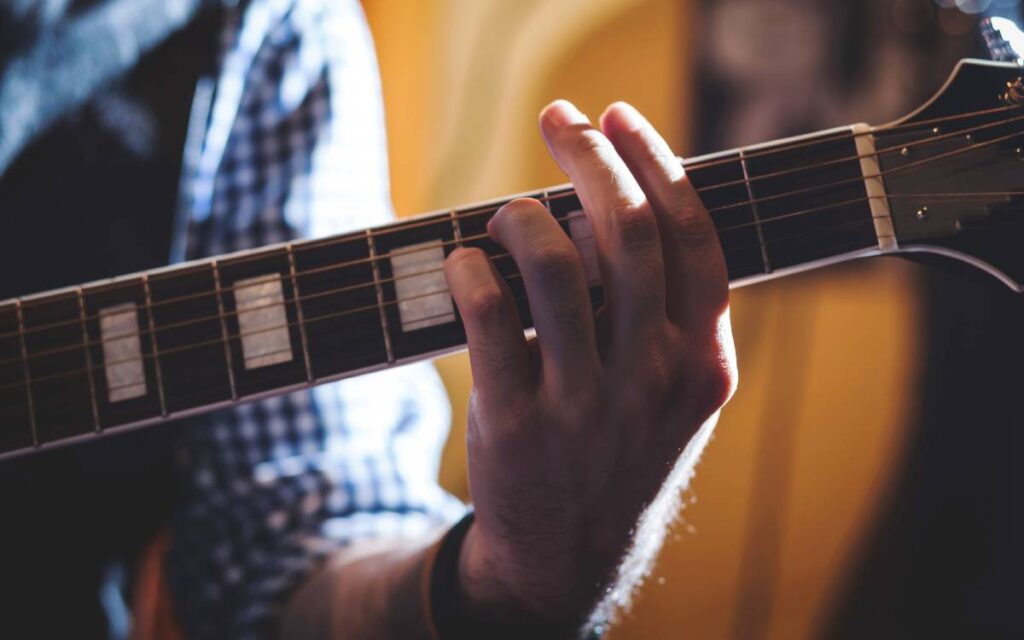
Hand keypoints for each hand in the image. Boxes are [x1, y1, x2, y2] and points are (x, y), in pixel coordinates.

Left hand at [443, 100, 737, 633]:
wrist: (571, 552)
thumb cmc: (621, 448)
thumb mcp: (673, 393)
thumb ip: (669, 312)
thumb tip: (622, 199)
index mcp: (705, 361)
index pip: (693, 236)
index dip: (656, 161)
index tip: (618, 116)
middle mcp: (653, 378)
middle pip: (627, 233)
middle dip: (590, 157)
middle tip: (559, 120)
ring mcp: (586, 405)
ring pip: (559, 267)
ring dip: (525, 214)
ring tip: (510, 209)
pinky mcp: (518, 424)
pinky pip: (491, 317)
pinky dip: (472, 271)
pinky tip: (465, 260)